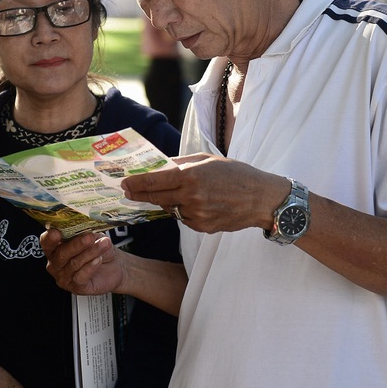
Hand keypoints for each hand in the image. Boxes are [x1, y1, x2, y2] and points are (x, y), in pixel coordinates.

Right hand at [42, 230, 126, 295]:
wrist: (115, 265)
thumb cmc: (98, 248)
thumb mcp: (91, 236)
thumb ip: (83, 232)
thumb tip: (82, 224)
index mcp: (55, 248)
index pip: (46, 243)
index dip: (49, 238)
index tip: (57, 232)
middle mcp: (56, 264)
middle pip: (61, 254)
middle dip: (76, 244)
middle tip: (89, 237)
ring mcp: (64, 277)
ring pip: (74, 264)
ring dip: (90, 252)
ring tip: (103, 244)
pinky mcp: (76, 287)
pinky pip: (80, 277)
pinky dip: (91, 267)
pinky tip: (99, 259)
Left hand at [121, 154, 286, 233]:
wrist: (261, 199)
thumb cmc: (237, 175)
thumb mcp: (208, 160)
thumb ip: (182, 163)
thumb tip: (160, 165)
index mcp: (192, 176)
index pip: (155, 180)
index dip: (137, 183)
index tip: (124, 182)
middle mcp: (192, 197)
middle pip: (157, 197)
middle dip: (141, 194)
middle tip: (129, 191)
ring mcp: (197, 215)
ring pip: (171, 209)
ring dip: (169, 201)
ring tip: (182, 193)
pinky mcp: (203, 227)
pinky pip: (184, 219)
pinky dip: (184, 211)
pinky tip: (198, 203)